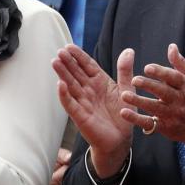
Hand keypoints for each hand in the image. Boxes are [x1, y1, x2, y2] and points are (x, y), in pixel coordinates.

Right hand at [52, 45, 133, 177]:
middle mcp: (89, 90)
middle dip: (68, 62)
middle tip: (60, 51)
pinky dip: (65, 95)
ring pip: (71, 86)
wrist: (121, 138)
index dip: (78, 56)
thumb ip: (125, 70)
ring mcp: (83, 102)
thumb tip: (128, 50)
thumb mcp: (127, 89)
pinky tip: (60, 85)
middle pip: (76, 73)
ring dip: (62, 74)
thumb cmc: (122, 114)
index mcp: (99, 82)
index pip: (87, 66)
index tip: (69, 46)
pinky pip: (71, 104)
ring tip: (55, 62)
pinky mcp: (81, 116)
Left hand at [120, 43, 184, 158]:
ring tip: (124, 95)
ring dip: (139, 101)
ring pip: (154, 107)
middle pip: (163, 92)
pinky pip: (150, 123)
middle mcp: (180, 100)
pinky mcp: (166, 127)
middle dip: (148, 86)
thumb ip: (180, 63)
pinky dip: (136, 119)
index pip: (173, 78)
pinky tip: (125, 113)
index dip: (161, 72)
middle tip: (134, 80)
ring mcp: (173, 114)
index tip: (147, 67)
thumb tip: (171, 46)